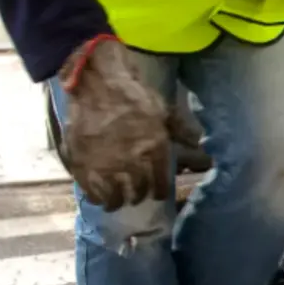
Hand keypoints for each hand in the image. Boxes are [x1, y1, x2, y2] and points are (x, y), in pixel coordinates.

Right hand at [57, 35, 192, 210]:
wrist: (97, 83)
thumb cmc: (134, 96)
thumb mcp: (165, 113)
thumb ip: (182, 132)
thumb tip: (202, 145)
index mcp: (155, 150)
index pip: (161, 185)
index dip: (160, 193)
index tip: (158, 194)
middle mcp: (131, 162)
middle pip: (138, 192)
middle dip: (139, 196)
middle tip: (137, 195)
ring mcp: (104, 164)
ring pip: (114, 196)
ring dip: (118, 201)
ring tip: (119, 201)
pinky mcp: (81, 163)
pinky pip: (90, 190)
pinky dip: (96, 197)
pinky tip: (99, 198)